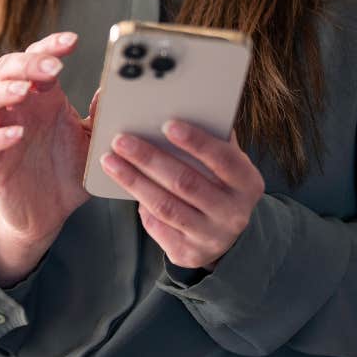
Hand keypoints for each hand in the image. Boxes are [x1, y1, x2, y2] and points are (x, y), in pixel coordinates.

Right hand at [0, 31, 98, 249]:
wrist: (49, 214)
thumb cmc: (69, 171)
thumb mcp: (93, 141)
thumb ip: (101, 115)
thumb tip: (112, 89)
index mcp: (45, 98)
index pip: (39, 58)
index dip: (51, 46)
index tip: (72, 42)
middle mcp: (20, 110)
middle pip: (7, 69)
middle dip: (27, 63)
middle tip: (54, 69)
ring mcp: (2, 133)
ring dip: (3, 90)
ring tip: (24, 91)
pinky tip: (18, 134)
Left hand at [99, 120, 261, 270]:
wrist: (226, 235)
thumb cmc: (220, 185)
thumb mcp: (228, 165)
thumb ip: (213, 140)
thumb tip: (183, 102)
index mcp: (247, 183)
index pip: (223, 159)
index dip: (196, 142)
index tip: (167, 124)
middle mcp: (234, 213)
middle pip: (186, 183)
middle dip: (150, 159)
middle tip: (121, 140)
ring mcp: (212, 237)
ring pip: (166, 206)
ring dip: (134, 181)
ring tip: (110, 161)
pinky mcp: (189, 254)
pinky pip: (159, 227)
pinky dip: (140, 208)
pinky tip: (123, 189)